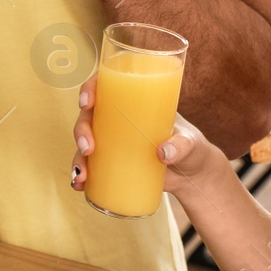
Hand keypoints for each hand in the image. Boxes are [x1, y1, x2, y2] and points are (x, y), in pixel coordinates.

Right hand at [70, 73, 226, 199]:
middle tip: (89, 148)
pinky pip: (90, 165)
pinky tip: (79, 184)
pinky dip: (81, 174)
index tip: (87, 102)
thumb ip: (181, 145)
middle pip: (89, 115)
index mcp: (135, 102)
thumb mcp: (190, 142)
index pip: (106, 86)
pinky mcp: (113, 162)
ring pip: (85, 141)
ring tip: (82, 175)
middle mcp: (119, 119)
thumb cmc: (191, 148)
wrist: (192, 176)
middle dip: (81, 130)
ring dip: (78, 156)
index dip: (90, 88)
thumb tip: (162, 153)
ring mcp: (114, 141)